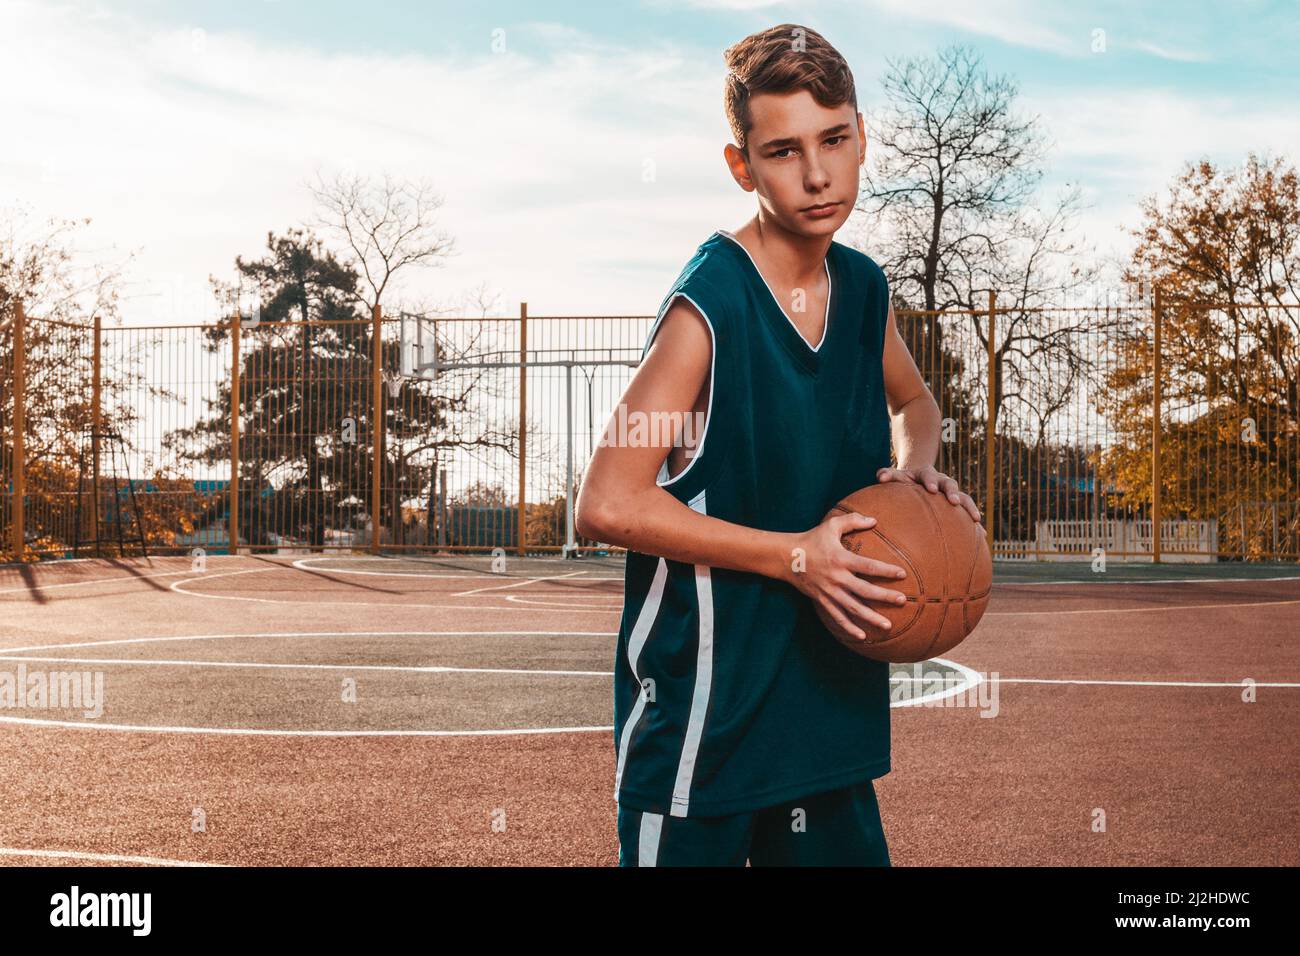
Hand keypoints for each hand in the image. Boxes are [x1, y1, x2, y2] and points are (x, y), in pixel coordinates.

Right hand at [783, 511, 908, 641]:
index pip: (868, 566)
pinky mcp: (822, 600)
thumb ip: (852, 520)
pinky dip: (849, 627)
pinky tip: (862, 636)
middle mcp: (837, 577)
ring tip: (887, 625)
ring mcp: (829, 591)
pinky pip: (837, 616)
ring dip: (871, 617)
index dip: (886, 570)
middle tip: (902, 600)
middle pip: (865, 590)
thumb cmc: (812, 539)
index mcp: (841, 559)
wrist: (787, 557)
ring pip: (853, 608)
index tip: (902, 574)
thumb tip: (874, 520)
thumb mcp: (831, 525)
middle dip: (884, 596)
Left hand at [876, 465, 980, 523]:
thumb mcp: (894, 476)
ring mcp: (951, 493)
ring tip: (975, 520)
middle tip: (954, 502)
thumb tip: (880, 478)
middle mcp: (942, 481)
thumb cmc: (902, 481)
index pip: (928, 475)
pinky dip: (974, 523)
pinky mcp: (957, 506)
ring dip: (969, 508)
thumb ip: (887, 475)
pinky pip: (967, 513)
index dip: (930, 481)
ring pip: (964, 498)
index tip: (931, 489)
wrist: (917, 480)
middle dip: (953, 493)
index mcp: (926, 474)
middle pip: (950, 484)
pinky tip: (981, 535)